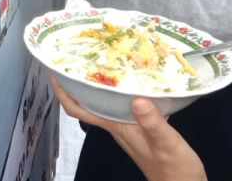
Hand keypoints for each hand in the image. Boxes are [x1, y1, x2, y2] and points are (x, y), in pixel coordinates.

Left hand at [52, 78, 206, 180]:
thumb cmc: (175, 170)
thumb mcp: (167, 143)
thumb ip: (153, 123)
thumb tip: (137, 99)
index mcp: (117, 127)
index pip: (79, 110)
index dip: (64, 93)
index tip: (56, 73)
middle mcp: (117, 126)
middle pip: (87, 104)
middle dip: (78, 84)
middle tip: (77, 60)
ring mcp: (128, 128)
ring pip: (104, 104)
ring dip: (99, 87)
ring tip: (101, 64)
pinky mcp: (140, 129)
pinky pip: (122, 107)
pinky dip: (121, 93)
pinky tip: (133, 83)